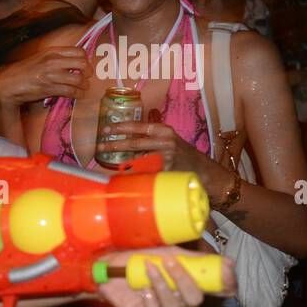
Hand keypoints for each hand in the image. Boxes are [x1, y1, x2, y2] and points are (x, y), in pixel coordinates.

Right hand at [0, 48, 90, 108]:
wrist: (7, 84)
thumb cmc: (23, 72)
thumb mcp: (40, 58)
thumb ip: (55, 58)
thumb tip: (72, 63)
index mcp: (51, 52)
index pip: (79, 52)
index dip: (85, 60)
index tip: (84, 66)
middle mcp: (53, 61)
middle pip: (82, 64)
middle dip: (88, 72)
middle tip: (87, 78)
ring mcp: (51, 74)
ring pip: (78, 79)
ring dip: (84, 85)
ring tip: (83, 88)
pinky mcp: (48, 88)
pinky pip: (70, 91)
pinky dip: (78, 94)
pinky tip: (78, 95)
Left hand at [94, 112, 228, 187]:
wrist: (206, 172)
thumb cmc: (183, 156)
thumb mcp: (170, 140)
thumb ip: (151, 137)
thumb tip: (126, 136)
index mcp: (165, 131)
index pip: (140, 127)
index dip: (122, 127)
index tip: (107, 129)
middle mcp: (166, 142)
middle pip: (135, 143)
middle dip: (115, 145)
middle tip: (100, 147)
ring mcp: (166, 158)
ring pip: (137, 160)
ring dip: (122, 164)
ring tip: (109, 167)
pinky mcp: (166, 172)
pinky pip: (145, 174)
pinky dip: (134, 176)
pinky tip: (125, 179)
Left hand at [96, 249, 235, 306]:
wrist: (108, 262)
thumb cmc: (140, 256)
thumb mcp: (170, 252)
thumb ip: (195, 260)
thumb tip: (229, 263)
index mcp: (190, 283)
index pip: (216, 292)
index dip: (224, 288)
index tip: (227, 280)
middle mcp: (180, 299)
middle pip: (194, 301)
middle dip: (184, 281)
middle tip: (170, 262)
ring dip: (163, 286)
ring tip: (149, 268)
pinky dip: (152, 303)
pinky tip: (143, 290)